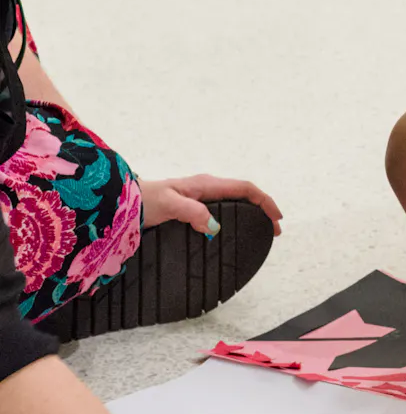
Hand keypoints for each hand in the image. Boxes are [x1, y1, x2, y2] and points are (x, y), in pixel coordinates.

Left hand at [140, 175, 282, 235]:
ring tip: (258, 229)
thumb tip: (215, 226)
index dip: (265, 202)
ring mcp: (199, 196)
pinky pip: (221, 209)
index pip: (246, 189)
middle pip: (244, 195)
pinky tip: (232, 229)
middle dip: (262, 209)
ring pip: (234, 202)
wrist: (120, 202)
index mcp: (206, 184)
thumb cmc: (142, 201)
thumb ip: (192, 212)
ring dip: (250, 213)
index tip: (276, 219)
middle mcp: (206, 188)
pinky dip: (235, 218)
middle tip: (272, 229)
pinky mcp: (191, 206)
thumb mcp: (168, 205)